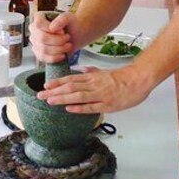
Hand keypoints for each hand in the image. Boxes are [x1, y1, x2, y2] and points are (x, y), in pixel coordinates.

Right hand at [29, 11, 80, 63]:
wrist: (75, 35)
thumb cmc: (71, 24)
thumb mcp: (69, 17)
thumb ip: (62, 19)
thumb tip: (52, 28)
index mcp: (39, 17)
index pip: (38, 24)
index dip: (50, 30)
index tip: (62, 31)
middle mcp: (34, 30)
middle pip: (42, 38)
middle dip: (58, 40)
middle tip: (68, 38)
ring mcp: (35, 42)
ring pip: (43, 49)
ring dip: (59, 49)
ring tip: (68, 45)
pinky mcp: (38, 53)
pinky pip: (43, 58)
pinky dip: (55, 58)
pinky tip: (63, 55)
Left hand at [37, 65, 151, 113]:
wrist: (138, 80)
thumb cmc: (121, 77)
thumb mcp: (103, 71)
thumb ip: (90, 71)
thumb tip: (80, 69)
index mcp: (92, 77)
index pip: (71, 78)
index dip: (57, 82)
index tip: (45, 85)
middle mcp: (93, 85)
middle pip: (70, 87)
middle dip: (54, 91)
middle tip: (40, 95)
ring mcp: (100, 95)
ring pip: (78, 96)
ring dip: (62, 98)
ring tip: (50, 101)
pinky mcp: (107, 105)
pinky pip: (91, 106)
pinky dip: (79, 108)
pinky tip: (69, 109)